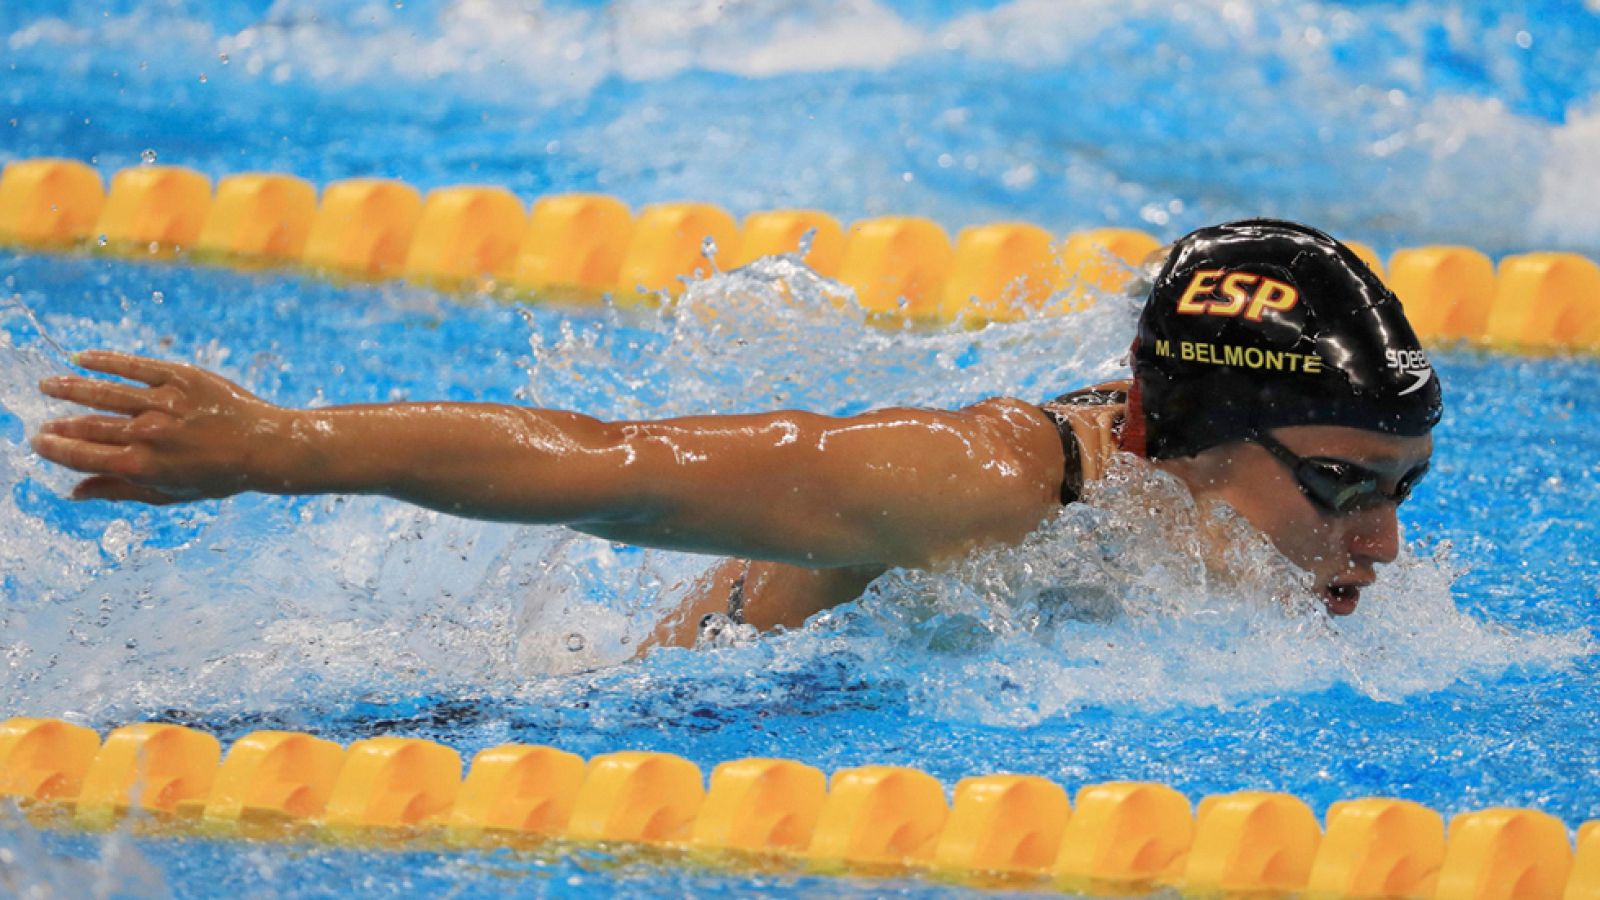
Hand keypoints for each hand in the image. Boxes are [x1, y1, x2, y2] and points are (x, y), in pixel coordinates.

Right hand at [32, 350, 288, 503]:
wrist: (266, 446)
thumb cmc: (219, 475)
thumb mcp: (170, 494)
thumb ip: (120, 491)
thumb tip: (73, 492)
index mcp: (143, 466)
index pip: (84, 455)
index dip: (57, 449)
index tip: (39, 442)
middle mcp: (148, 433)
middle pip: (90, 425)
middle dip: (61, 425)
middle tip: (41, 424)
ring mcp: (164, 402)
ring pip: (104, 392)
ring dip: (71, 388)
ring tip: (48, 385)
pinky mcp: (181, 377)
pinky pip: (134, 365)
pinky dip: (105, 361)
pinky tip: (82, 358)